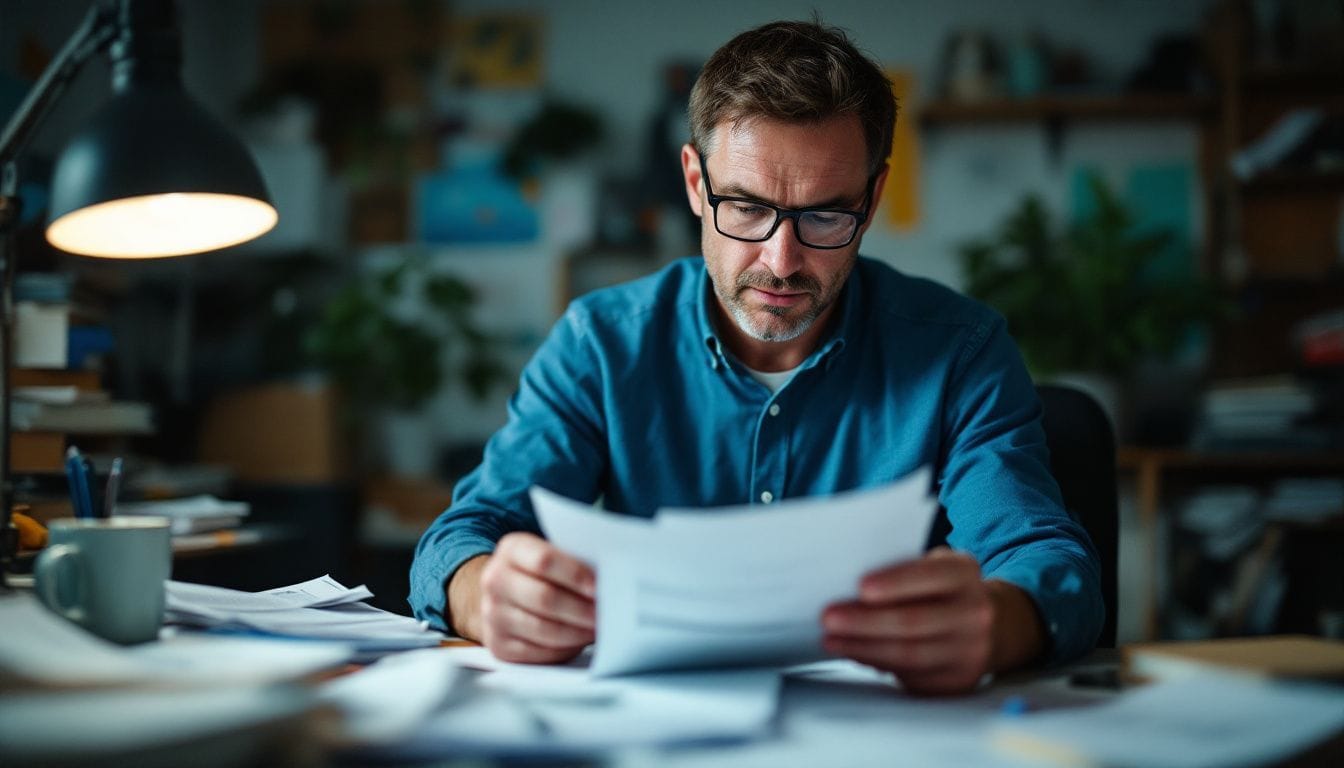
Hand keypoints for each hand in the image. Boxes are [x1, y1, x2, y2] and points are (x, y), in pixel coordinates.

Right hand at [448, 532, 595, 663]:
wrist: (507, 596)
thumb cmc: (542, 574)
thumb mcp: (554, 555)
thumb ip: (574, 562)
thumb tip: (609, 580)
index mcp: (512, 549)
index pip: (544, 560)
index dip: (575, 575)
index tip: (598, 588)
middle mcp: (495, 580)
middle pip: (544, 597)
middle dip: (581, 609)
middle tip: (605, 613)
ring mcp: (493, 614)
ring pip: (542, 628)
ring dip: (577, 631)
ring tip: (597, 628)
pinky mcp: (499, 645)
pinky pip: (537, 652)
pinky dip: (564, 649)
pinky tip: (579, 641)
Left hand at [821, 548, 1042, 694]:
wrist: (991, 624)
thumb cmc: (943, 589)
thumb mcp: (936, 566)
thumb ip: (904, 569)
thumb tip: (850, 588)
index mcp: (966, 574)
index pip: (930, 577)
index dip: (895, 583)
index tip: (860, 587)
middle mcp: (975, 613)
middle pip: (913, 621)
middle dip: (866, 621)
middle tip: (829, 617)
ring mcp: (970, 651)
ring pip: (909, 654)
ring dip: (864, 648)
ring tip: (832, 640)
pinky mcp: (957, 681)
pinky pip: (911, 675)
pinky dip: (877, 664)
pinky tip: (855, 653)